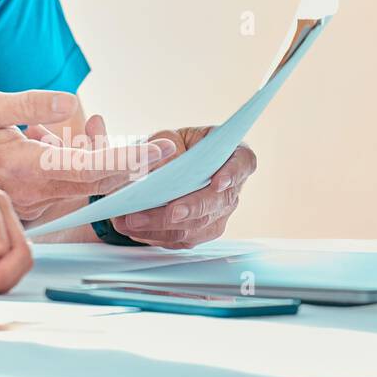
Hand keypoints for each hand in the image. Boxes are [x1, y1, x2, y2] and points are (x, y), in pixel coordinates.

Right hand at [0, 89, 173, 222]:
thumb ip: (27, 104)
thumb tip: (69, 104)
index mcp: (26, 166)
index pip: (94, 168)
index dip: (133, 159)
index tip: (163, 150)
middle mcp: (32, 192)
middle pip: (97, 182)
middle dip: (126, 160)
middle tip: (153, 143)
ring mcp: (28, 203)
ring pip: (80, 185)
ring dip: (93, 157)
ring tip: (85, 123)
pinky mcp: (22, 204)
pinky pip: (62, 188)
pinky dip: (71, 165)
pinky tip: (49, 138)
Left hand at [111, 127, 256, 248]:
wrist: (165, 166)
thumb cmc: (173, 145)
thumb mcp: (169, 136)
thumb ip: (168, 146)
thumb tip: (164, 164)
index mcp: (233, 156)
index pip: (242, 163)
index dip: (232, 173)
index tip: (218, 182)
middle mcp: (231, 189)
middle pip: (216, 203)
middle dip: (191, 209)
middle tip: (171, 212)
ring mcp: (219, 214)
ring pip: (198, 227)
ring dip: (164, 226)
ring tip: (134, 221)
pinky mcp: (201, 232)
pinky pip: (182, 240)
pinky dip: (156, 235)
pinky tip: (134, 228)